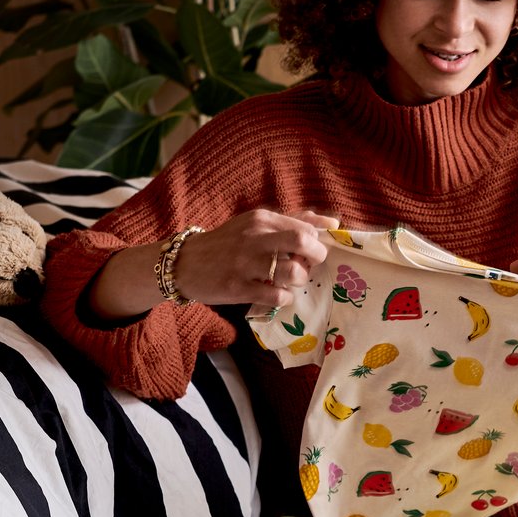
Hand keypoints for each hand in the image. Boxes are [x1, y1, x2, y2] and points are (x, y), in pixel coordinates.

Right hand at [174, 207, 339, 307]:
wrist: (185, 263)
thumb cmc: (228, 244)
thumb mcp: (255, 224)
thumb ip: (292, 221)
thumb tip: (332, 222)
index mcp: (261, 218)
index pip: (306, 228)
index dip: (317, 243)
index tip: (310, 253)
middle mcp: (255, 237)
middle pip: (303, 242)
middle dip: (316, 257)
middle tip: (308, 266)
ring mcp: (246, 263)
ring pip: (293, 271)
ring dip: (300, 280)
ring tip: (290, 281)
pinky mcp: (239, 287)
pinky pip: (277, 295)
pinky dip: (285, 297)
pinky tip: (278, 294)